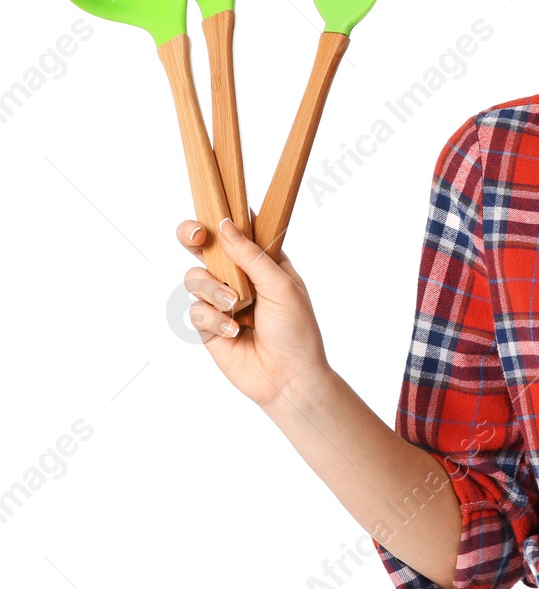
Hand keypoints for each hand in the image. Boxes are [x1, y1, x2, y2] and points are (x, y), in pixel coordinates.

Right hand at [176, 211, 330, 409]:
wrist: (288, 378)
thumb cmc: (296, 330)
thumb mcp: (281, 287)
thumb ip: (251, 256)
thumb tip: (225, 224)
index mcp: (263, 262)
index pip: (239, 232)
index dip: (223, 218)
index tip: (214, 210)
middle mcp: (239, 277)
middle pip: (204, 247)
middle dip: (193, 236)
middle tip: (196, 237)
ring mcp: (221, 300)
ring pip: (195, 277)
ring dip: (213, 290)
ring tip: (236, 307)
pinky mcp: (208, 326)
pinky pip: (194, 310)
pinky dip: (213, 319)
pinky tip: (233, 332)